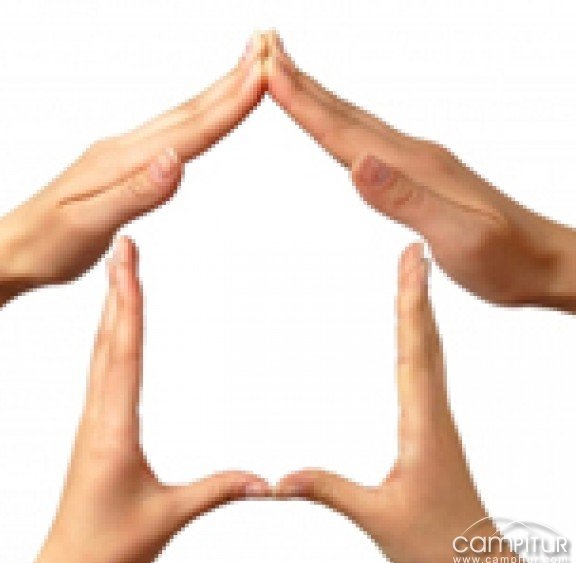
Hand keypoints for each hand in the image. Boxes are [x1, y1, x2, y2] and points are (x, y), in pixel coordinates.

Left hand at [0, 33, 266, 320]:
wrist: (13, 250)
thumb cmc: (46, 244)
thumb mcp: (88, 223)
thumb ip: (136, 193)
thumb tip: (177, 162)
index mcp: (121, 161)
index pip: (187, 132)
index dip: (228, 107)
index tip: (260, 77)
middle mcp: (124, 149)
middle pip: (188, 114)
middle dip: (230, 85)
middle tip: (264, 53)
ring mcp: (123, 155)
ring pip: (180, 121)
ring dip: (215, 97)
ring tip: (242, 76)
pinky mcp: (123, 168)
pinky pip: (169, 137)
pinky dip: (195, 122)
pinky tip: (200, 120)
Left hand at [31, 237, 270, 562]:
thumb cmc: (107, 547)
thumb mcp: (167, 517)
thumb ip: (217, 491)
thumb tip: (263, 481)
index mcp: (112, 430)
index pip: (123, 355)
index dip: (128, 307)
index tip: (127, 267)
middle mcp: (98, 416)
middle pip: (109, 341)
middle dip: (117, 290)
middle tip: (123, 250)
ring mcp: (93, 420)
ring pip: (101, 352)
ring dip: (111, 309)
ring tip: (119, 274)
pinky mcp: (95, 427)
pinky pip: (102, 370)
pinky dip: (110, 338)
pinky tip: (115, 329)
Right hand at [266, 33, 575, 311]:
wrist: (545, 261)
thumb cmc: (507, 258)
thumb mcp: (459, 235)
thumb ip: (406, 199)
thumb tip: (358, 164)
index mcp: (414, 165)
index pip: (345, 131)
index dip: (303, 103)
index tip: (268, 71)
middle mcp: (413, 154)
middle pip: (346, 114)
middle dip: (302, 84)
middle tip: (267, 50)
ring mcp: (417, 161)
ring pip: (356, 123)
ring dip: (320, 98)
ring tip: (292, 77)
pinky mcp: (420, 174)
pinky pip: (370, 141)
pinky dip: (343, 125)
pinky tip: (341, 126)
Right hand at [275, 244, 530, 562]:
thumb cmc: (440, 545)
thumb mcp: (379, 518)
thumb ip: (328, 491)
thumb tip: (280, 479)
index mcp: (425, 423)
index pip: (415, 350)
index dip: (411, 303)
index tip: (411, 265)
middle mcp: (435, 412)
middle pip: (426, 339)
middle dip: (417, 292)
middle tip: (412, 254)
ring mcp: (437, 418)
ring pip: (430, 353)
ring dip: (421, 313)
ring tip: (413, 281)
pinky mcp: (434, 428)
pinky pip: (427, 372)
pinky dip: (420, 342)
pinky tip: (414, 339)